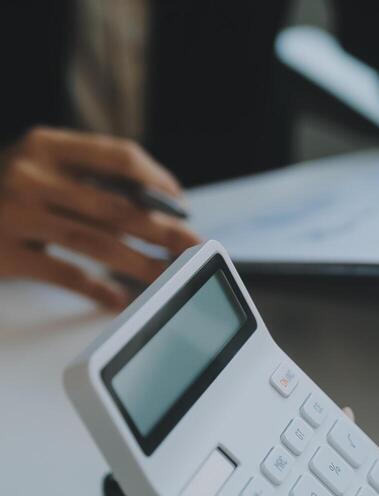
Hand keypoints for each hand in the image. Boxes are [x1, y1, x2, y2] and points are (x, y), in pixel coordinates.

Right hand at [0, 127, 199, 306]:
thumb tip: (153, 207)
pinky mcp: (6, 253)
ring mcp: (17, 214)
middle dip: (163, 230)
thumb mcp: (37, 168)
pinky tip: (119, 300)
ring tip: (167, 277)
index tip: (181, 205)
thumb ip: (85, 179)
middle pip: (117, 206)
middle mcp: (31, 173)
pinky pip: (65, 274)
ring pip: (97, 243)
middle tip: (193, 248)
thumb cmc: (0, 194)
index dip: (157, 181)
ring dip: (140, 263)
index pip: (119, 156)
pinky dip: (96, 289)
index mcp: (46, 144)